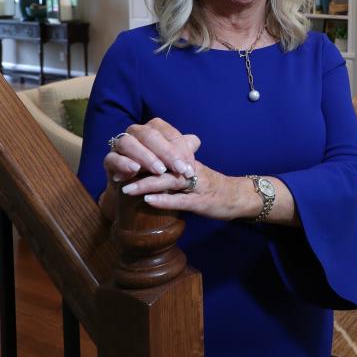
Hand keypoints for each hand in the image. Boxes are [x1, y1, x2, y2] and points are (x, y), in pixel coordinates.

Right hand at [103, 117, 199, 183]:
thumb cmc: (161, 171)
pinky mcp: (109, 159)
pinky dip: (123, 163)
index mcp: (155, 128)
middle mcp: (136, 132)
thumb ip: (185, 151)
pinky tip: (135, 170)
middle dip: (167, 153)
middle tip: (179, 170)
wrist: (139, 189)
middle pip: (150, 135)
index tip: (190, 167)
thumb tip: (195, 142)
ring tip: (159, 171)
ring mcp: (120, 144)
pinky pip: (113, 157)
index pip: (169, 133)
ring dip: (146, 156)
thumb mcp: (175, 162)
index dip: (181, 150)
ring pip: (129, 143)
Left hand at [132, 164, 260, 220]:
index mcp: (186, 162)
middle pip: (162, 165)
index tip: (120, 163)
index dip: (141, 157)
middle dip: (138, 169)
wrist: (239, 197)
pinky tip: (149, 201)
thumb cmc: (213, 187)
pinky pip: (181, 200)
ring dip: (147, 184)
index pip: (161, 154)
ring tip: (126, 189)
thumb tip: (150, 168)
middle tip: (116, 175)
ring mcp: (196, 186)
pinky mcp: (202, 202)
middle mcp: (190, 170)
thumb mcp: (192, 173)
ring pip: (169, 181)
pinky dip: (165, 200)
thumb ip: (173, 169)